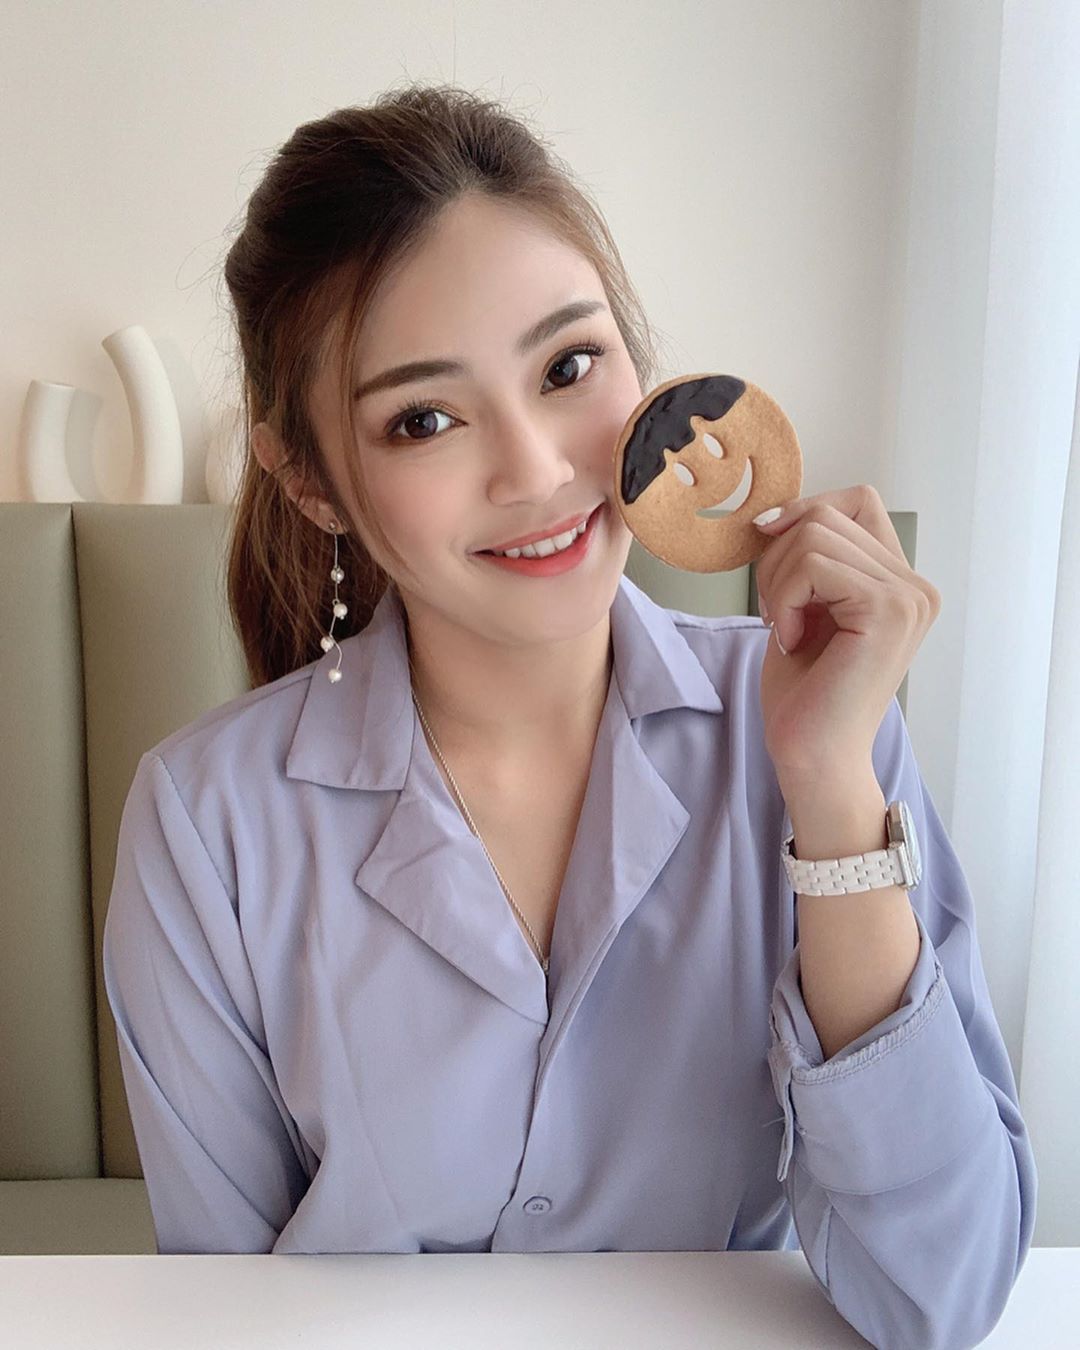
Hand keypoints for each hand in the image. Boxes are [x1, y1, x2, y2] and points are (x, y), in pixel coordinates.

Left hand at [753, 485, 940, 792]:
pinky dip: (784, 598)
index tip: (769, 548)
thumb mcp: (806, 608)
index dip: (806, 512)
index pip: (857, 501)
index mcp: (901, 582)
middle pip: (828, 513)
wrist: (814, 757)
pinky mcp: (887, 609)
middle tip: (775, 613)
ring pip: (814, 534)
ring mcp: (908, 596)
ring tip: (784, 629)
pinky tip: (790, 640)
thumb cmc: (805, 694)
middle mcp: (916, 585)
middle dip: (778, 557)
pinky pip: (812, 563)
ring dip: (778, 581)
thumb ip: (809, 559)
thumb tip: (777, 513)